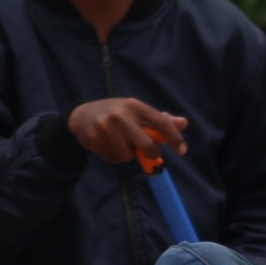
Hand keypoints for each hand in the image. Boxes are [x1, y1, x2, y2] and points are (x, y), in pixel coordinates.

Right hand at [68, 97, 187, 164]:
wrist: (81, 116)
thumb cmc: (117, 114)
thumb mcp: (136, 112)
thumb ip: (160, 119)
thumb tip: (184, 123)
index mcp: (135, 106)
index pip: (161, 122)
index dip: (174, 138)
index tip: (182, 151)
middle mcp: (121, 114)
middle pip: (147, 145)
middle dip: (151, 154)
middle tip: (148, 153)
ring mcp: (106, 127)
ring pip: (128, 156)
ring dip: (127, 155)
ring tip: (120, 144)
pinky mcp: (94, 139)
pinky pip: (113, 158)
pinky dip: (113, 156)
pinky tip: (107, 145)